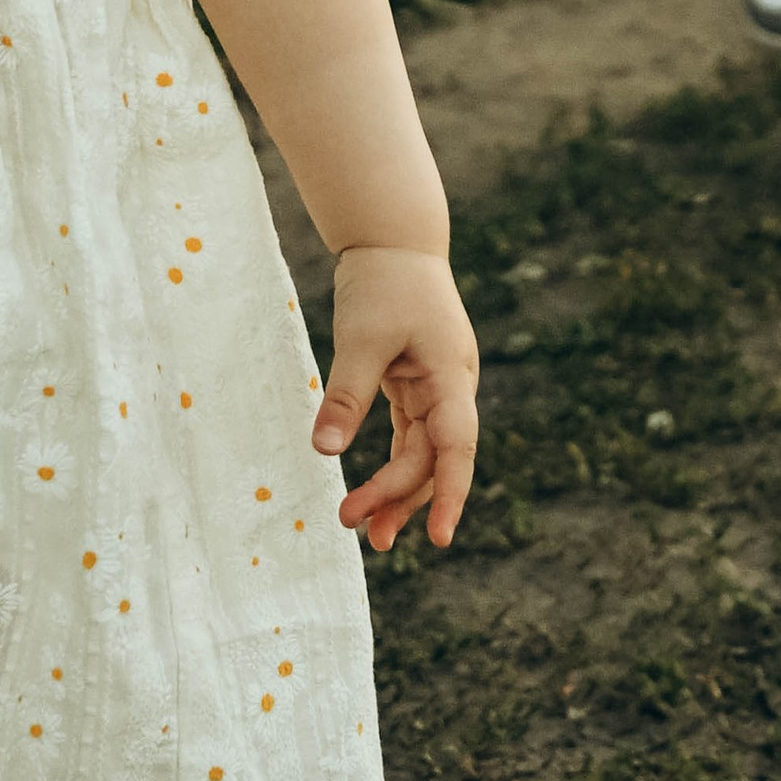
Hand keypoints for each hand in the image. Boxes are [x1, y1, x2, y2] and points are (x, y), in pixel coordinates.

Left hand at [314, 246, 478, 552]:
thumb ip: (346, 396)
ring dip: (396, 490)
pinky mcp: (417, 384)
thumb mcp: (361, 339)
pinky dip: (392, 463)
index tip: (439, 540)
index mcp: (450, 378)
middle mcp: (451, 389)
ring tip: (366, 530)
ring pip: (422, 453)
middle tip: (360, 534)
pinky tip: (373, 490)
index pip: (456, 449)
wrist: (394, 240)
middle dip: (400, 499)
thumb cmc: (383, 283)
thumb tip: (324, 451)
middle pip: (433, 459)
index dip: (451, 497)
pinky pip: (410, 435)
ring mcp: (437, 388)